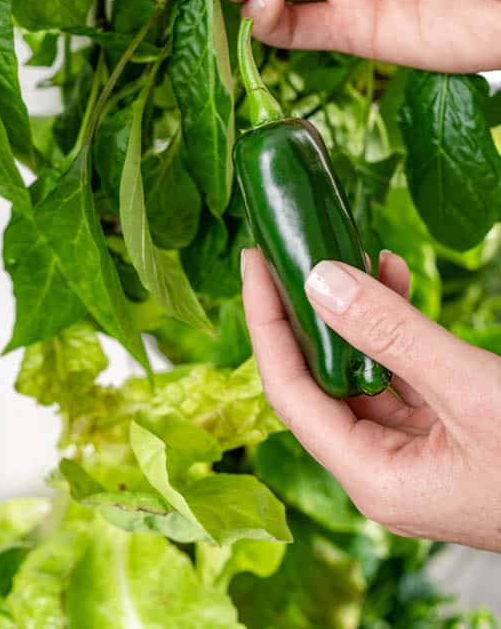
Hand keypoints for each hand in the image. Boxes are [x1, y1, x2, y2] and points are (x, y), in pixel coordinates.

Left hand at [241, 247, 500, 550]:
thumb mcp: (470, 389)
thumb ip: (392, 335)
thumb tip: (319, 281)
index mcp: (373, 477)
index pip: (289, 391)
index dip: (266, 322)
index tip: (255, 262)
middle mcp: (381, 468)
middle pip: (317, 379)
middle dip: (307, 309)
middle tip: (291, 249)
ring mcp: (409, 453)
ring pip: (358, 372)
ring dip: (355, 312)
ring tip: (356, 253)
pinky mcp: (438, 433)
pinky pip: (397, 374)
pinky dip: (393, 330)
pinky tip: (396, 283)